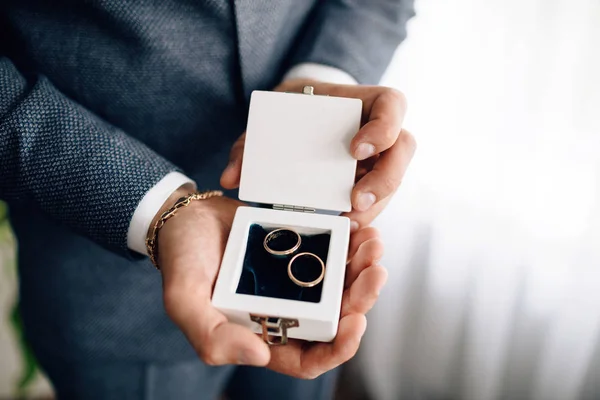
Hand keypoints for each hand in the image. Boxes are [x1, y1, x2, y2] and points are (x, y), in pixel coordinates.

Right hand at [155, 188, 386, 377]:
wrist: (186, 216)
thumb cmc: (182, 259)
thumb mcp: (184, 300)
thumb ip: (211, 336)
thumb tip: (260, 356)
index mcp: (261, 333)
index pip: (310, 358)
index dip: (339, 348)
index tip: (356, 321)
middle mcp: (284, 311)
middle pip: (336, 319)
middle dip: (361, 298)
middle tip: (374, 271)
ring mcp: (295, 282)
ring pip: (342, 286)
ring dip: (362, 270)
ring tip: (372, 244)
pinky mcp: (300, 252)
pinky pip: (333, 255)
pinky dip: (350, 245)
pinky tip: (358, 229)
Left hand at [221, 79, 415, 231]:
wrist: (298, 117)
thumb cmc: (291, 110)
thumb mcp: (271, 117)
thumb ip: (249, 145)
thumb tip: (231, 178)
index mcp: (364, 102)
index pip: (393, 105)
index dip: (384, 127)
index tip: (356, 150)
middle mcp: (380, 130)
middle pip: (403, 150)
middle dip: (385, 179)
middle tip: (356, 201)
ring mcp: (378, 157)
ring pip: (394, 181)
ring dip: (376, 206)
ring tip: (348, 224)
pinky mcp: (369, 180)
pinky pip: (377, 199)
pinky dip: (363, 215)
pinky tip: (344, 228)